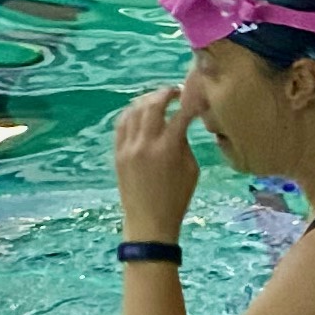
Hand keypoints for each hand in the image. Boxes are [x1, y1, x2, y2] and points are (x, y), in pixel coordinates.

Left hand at [112, 82, 201, 233]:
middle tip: (175, 92)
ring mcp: (128, 147)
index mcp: (168, 149)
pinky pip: (121, 124)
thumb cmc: (177, 199)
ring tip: (157, 99)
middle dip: (166, 93)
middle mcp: (145, 143)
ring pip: (134, 110)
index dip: (190, 103)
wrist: (148, 222)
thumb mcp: (191, 170)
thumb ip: (184, 143)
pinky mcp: (117, 153)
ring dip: (147, 100)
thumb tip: (179, 125)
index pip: (181, 114)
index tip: (197, 98)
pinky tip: (140, 111)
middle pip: (153, 105)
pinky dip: (131, 113)